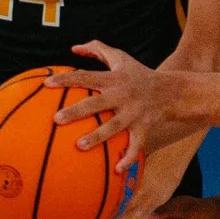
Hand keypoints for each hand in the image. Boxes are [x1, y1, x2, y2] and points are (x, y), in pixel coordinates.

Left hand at [50, 42, 181, 166]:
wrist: (173, 91)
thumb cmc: (140, 74)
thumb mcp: (121, 58)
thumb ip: (98, 50)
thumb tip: (74, 48)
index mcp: (113, 79)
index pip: (85, 77)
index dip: (66, 79)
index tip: (47, 84)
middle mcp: (122, 95)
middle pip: (96, 104)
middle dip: (76, 111)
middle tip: (56, 119)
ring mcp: (133, 113)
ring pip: (113, 126)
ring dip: (97, 137)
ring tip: (79, 146)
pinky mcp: (144, 127)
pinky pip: (136, 144)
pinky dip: (128, 157)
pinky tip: (117, 170)